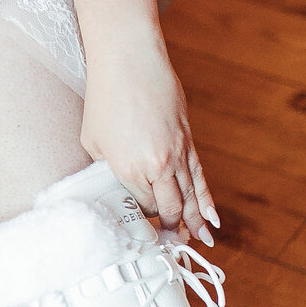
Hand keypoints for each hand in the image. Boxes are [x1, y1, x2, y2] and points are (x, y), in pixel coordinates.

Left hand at [80, 32, 217, 245]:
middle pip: (169, 207)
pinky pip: (199, 176)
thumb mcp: (93, 140)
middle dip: (173, 229)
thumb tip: (116, 186)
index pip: (142, 208)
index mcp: (128, 169)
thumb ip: (106, 168)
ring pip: (189, 195)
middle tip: (175, 246)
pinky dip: (206, 198)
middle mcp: (156, 166)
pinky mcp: (187, 138)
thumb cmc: (105, 97)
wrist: (129, 60)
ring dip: (195, 221)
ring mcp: (176, 152)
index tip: (147, 236)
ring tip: (202, 242)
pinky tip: (212, 217)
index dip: (146, 223)